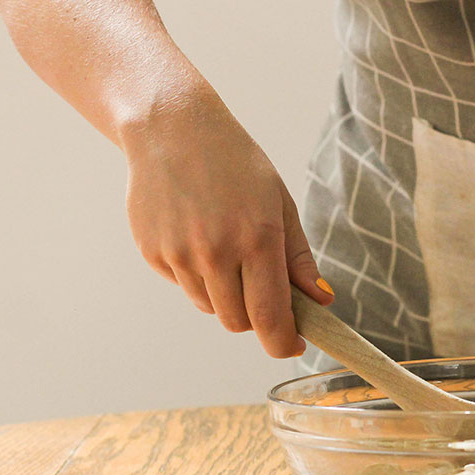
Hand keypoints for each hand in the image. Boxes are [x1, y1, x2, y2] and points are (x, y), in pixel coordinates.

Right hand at [121, 87, 333, 356]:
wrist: (171, 129)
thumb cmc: (236, 165)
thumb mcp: (280, 204)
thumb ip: (298, 259)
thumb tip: (321, 301)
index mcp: (257, 239)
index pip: (270, 317)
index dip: (283, 342)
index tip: (293, 345)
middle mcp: (216, 252)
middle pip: (238, 322)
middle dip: (255, 317)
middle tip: (261, 289)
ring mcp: (180, 254)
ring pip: (209, 307)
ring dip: (225, 295)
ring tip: (226, 250)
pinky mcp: (153, 253)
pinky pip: (183, 286)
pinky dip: (196, 276)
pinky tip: (197, 235)